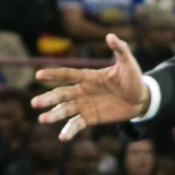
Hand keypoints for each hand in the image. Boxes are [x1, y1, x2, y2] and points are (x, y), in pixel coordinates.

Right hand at [31, 35, 145, 139]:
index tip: (38, 75)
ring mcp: (85, 105)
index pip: (67, 75)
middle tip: (35, 103)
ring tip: (42, 119)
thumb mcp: (128, 63)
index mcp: (88, 77)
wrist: (140, 99)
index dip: (53, 74)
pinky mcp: (90, 118)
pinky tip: (62, 138)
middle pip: (61, 94)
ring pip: (65, 109)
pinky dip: (69, 130)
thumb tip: (110, 36)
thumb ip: (120, 49)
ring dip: (54, 115)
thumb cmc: (133, 78)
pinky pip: (77, 124)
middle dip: (48, 98)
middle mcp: (82, 90)